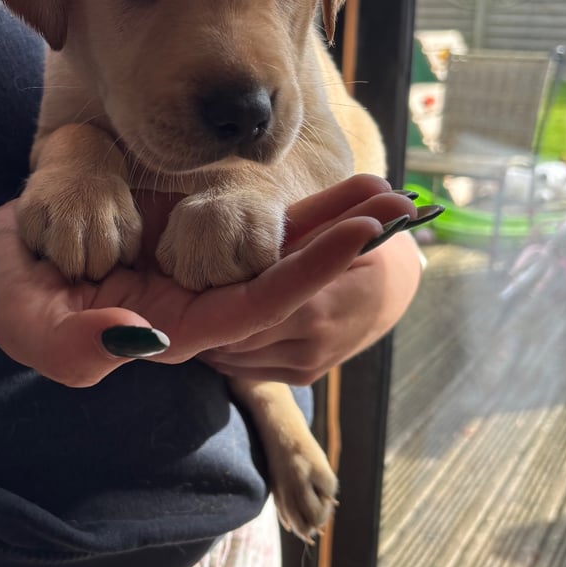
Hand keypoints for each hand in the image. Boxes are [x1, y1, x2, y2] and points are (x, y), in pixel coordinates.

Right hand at [0, 175, 415, 387]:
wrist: (8, 256)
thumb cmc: (14, 293)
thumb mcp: (30, 324)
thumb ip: (75, 345)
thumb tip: (142, 340)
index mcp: (173, 333)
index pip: (253, 309)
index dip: (306, 275)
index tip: (357, 237)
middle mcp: (200, 306)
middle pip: (283, 278)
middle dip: (341, 245)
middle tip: (400, 210)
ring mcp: (200, 271)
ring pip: (279, 249)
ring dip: (334, 222)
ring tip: (387, 193)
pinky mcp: (192, 234)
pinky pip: (254, 221)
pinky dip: (299, 207)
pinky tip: (339, 190)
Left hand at [198, 175, 422, 383]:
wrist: (393, 293)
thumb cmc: (365, 248)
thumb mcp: (349, 223)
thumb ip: (331, 207)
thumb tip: (344, 190)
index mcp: (318, 308)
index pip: (248, 307)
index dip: (214, 290)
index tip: (181, 272)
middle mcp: (311, 345)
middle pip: (233, 335)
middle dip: (207, 313)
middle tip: (172, 287)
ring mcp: (306, 365)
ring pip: (236, 355)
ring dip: (213, 331)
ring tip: (189, 301)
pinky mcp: (300, 377)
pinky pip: (247, 368)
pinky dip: (229, 347)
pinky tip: (216, 323)